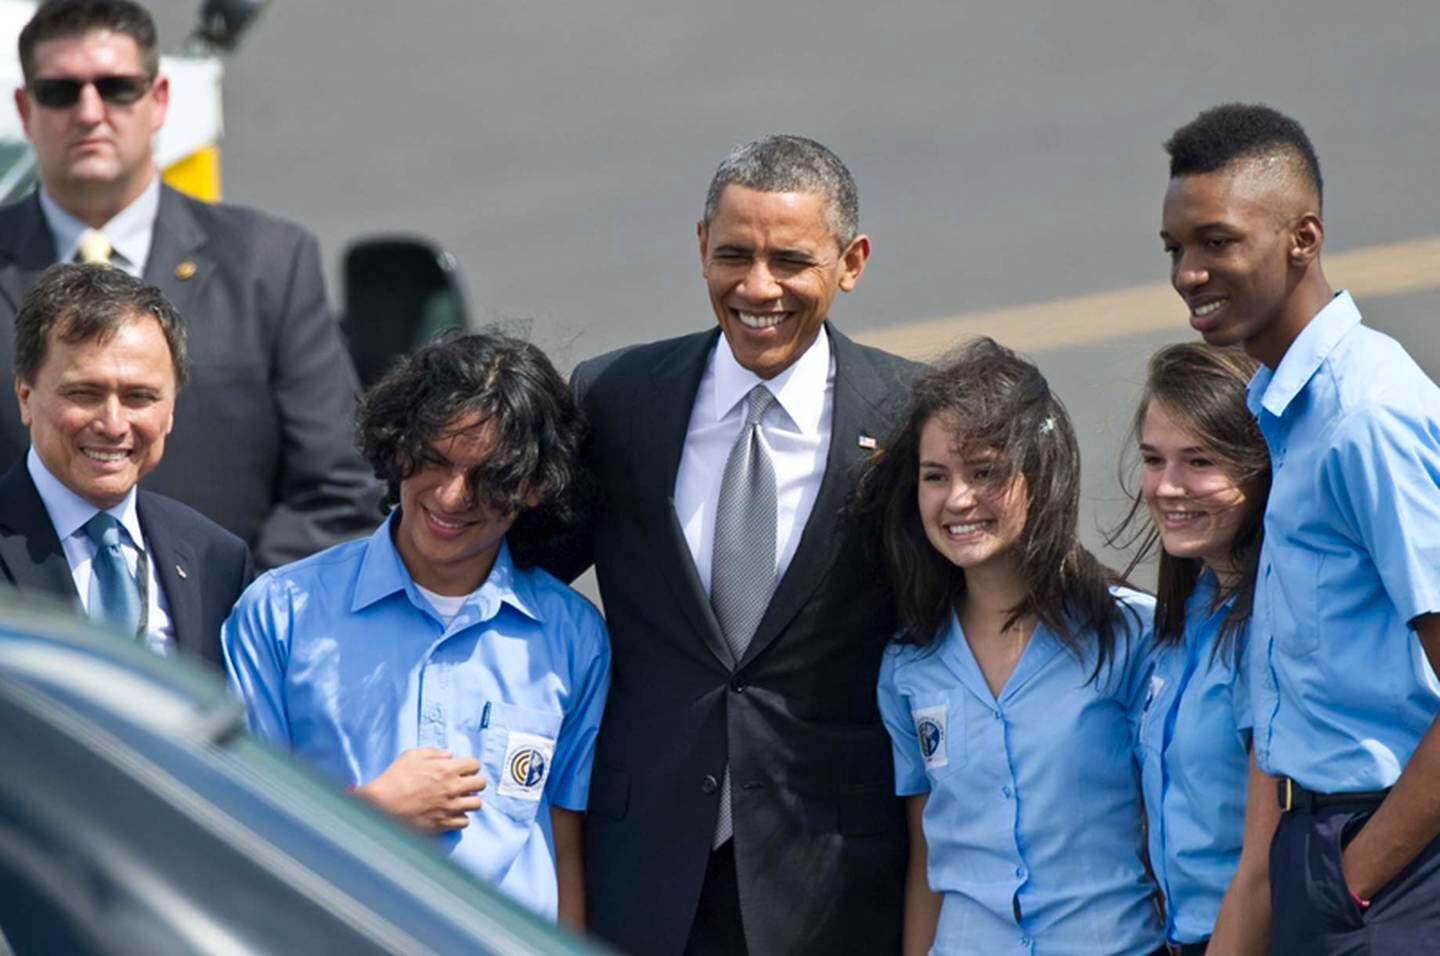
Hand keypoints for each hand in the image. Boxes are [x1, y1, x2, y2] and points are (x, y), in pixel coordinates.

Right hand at [354, 747, 485, 832]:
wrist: (382, 805)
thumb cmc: (395, 778)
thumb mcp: (412, 755)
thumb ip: (434, 752)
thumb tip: (449, 755)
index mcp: (447, 769)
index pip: (475, 764)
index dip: (470, 766)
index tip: (464, 769)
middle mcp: (453, 788)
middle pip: (481, 784)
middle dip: (474, 782)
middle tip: (465, 784)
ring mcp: (450, 808)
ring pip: (476, 804)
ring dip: (469, 800)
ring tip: (459, 800)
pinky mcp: (444, 824)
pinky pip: (465, 822)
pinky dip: (460, 818)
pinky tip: (451, 813)